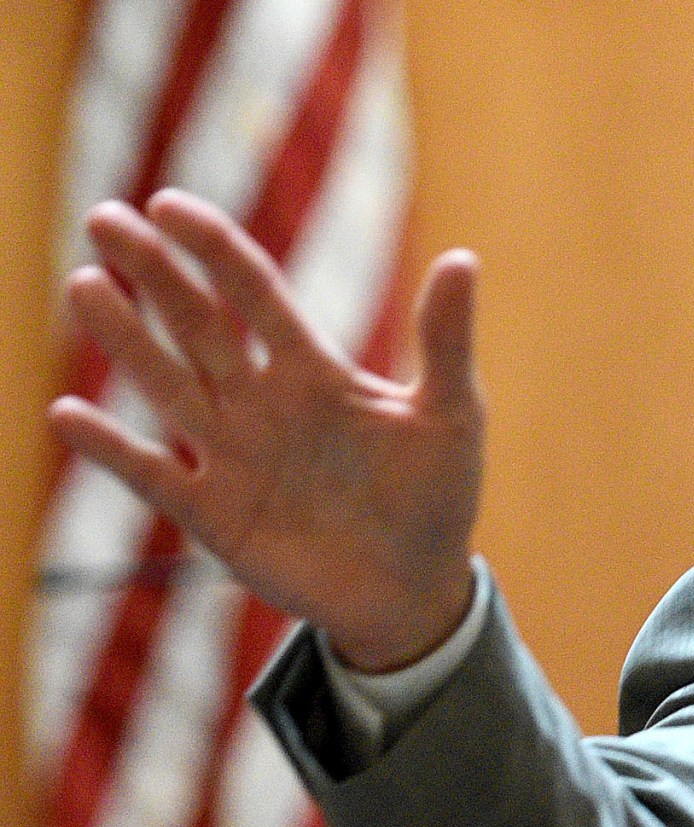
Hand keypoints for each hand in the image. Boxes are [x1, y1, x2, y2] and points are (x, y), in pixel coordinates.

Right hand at [47, 190, 484, 671]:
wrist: (415, 591)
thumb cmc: (436, 498)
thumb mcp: (451, 418)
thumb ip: (446, 342)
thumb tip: (464, 258)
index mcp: (314, 371)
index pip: (254, 294)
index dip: (213, 249)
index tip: (167, 205)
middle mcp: (261, 402)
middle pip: (197, 325)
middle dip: (152, 274)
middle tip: (103, 218)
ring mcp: (232, 456)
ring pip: (167, 386)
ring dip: (126, 340)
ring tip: (84, 285)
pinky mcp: (212, 513)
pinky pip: (151, 475)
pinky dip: (111, 448)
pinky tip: (67, 413)